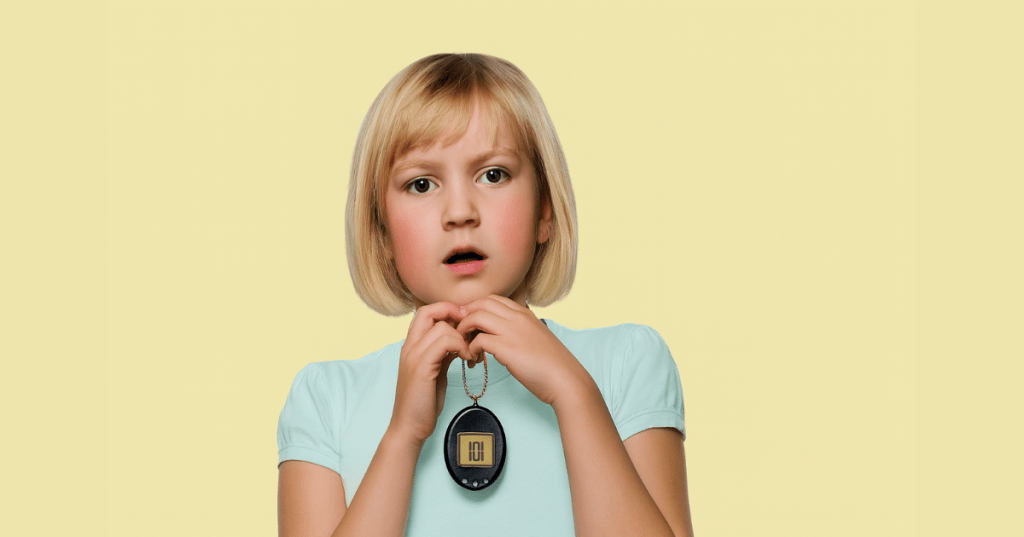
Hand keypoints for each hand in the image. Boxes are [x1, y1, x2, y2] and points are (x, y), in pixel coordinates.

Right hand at [390, 302, 476, 444]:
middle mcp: (410, 346)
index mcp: (412, 345)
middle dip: (455, 314)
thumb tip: (460, 340)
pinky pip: (444, 342)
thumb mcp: (436, 370)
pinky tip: (468, 360)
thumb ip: (443, 352)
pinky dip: (460, 346)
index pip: (427, 312)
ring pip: (442, 327)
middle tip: (471, 331)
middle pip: (430, 311)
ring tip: (471, 354)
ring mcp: (413, 356)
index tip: (466, 325)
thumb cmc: (424, 401)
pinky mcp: (421, 368)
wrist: (409, 426)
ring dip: (463, 337)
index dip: (448, 311)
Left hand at [456, 295, 590, 406]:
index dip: (477, 308)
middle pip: (481, 303)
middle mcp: (518, 317)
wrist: (566, 380)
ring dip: (464, 331)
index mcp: (525, 313)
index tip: (471, 323)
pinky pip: (478, 340)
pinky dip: (470, 349)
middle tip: (461, 332)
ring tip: (465, 347)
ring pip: (475, 317)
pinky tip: (473, 360)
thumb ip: (520, 331)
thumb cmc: (552, 364)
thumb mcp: (536, 337)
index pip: (493, 298)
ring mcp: (512, 331)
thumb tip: (504, 336)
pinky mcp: (506, 348)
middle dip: (466, 315)